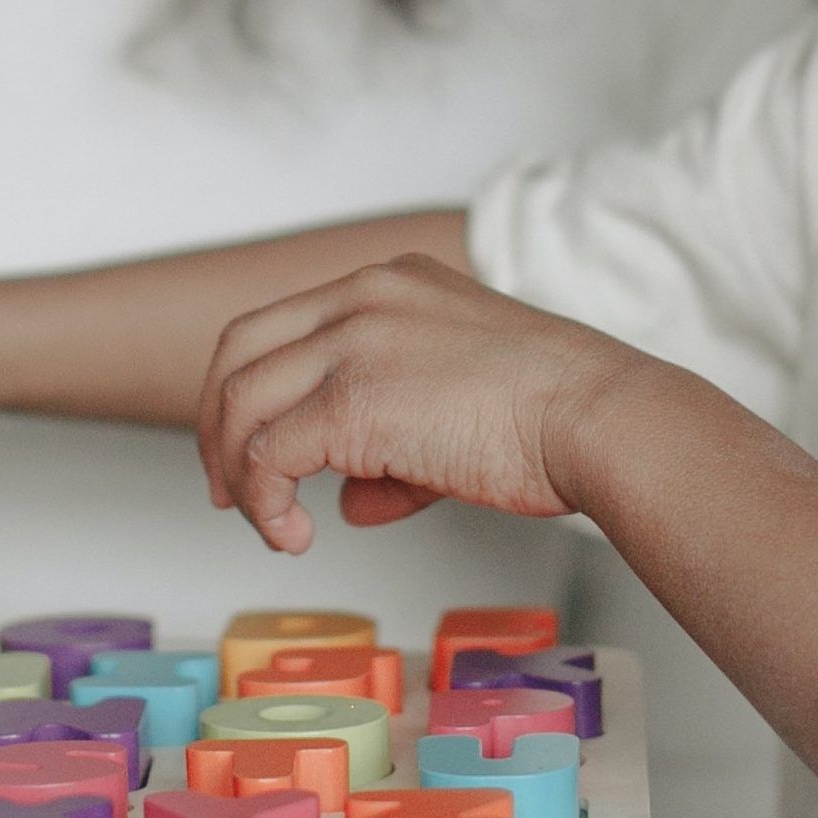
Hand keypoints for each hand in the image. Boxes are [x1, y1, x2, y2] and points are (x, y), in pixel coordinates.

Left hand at [196, 255, 671, 554]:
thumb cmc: (555, 417)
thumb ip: (393, 446)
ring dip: (239, 472)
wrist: (598, 418)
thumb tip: (350, 501)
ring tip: (270, 525)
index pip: (283, 325)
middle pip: (238, 350)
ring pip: (244, 402)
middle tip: (228, 490)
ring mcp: (352, 342)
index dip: (250, 390)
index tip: (248, 448)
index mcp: (390, 282)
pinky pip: (270, 454)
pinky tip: (295, 535)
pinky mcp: (351, 399)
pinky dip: (267, 503)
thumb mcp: (458, 404)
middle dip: (219, 426)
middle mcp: (361, 297)